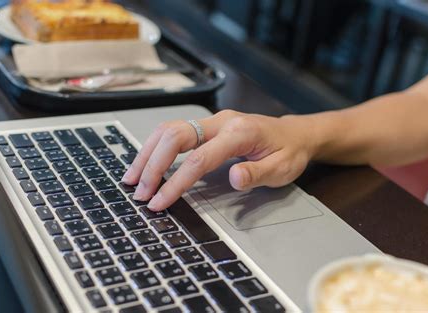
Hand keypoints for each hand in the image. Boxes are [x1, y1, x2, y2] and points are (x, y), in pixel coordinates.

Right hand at [121, 110, 316, 210]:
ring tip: (132, 177)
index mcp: (239, 133)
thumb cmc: (289, 152)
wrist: (295, 133)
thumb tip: (233, 177)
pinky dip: (156, 147)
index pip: (199, 159)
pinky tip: (146, 162)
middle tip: (139, 191)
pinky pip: (174, 131)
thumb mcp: (282, 169)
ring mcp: (213, 121)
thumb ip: (257, 173)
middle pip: (175, 136)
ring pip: (169, 129)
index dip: (176, 182)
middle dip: (153, 164)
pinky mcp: (207, 125)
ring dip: (147, 153)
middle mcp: (221, 122)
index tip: (158, 202)